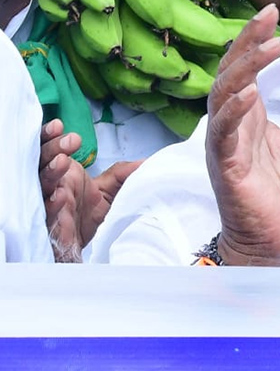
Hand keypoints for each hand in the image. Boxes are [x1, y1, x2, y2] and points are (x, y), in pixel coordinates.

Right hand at [39, 119, 139, 261]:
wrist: (92, 244)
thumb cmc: (94, 213)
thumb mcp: (113, 189)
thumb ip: (127, 174)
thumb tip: (148, 163)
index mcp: (65, 174)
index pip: (50, 151)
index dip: (50, 137)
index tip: (59, 125)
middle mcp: (53, 187)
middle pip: (42, 163)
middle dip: (53, 149)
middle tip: (70, 142)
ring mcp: (50, 206)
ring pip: (40, 186)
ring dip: (50, 173)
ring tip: (62, 162)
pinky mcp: (52, 227)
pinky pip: (46, 215)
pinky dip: (51, 205)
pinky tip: (58, 196)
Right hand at [206, 3, 279, 265]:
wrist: (275, 244)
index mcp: (248, 119)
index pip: (246, 69)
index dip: (255, 40)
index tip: (273, 12)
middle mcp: (231, 127)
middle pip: (230, 74)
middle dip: (247, 42)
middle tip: (269, 15)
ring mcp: (226, 147)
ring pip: (223, 97)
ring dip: (244, 69)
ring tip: (268, 45)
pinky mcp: (227, 169)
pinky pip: (224, 134)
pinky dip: (235, 111)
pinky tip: (251, 92)